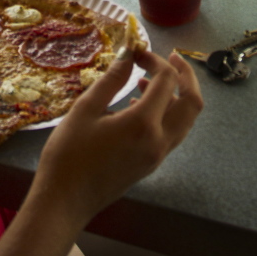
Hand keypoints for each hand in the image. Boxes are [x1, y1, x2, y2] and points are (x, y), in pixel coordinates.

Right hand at [34, 50, 202, 222]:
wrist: (64, 202)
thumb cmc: (69, 155)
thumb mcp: (86, 110)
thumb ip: (112, 79)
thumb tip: (129, 53)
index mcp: (144, 124)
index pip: (167, 81)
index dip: (155, 60)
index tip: (136, 52)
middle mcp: (159, 141)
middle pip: (193, 103)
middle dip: (186, 76)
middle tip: (171, 58)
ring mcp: (158, 156)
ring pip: (185, 120)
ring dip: (177, 95)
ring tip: (149, 79)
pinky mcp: (151, 164)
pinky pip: (172, 133)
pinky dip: (166, 113)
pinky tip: (139, 104)